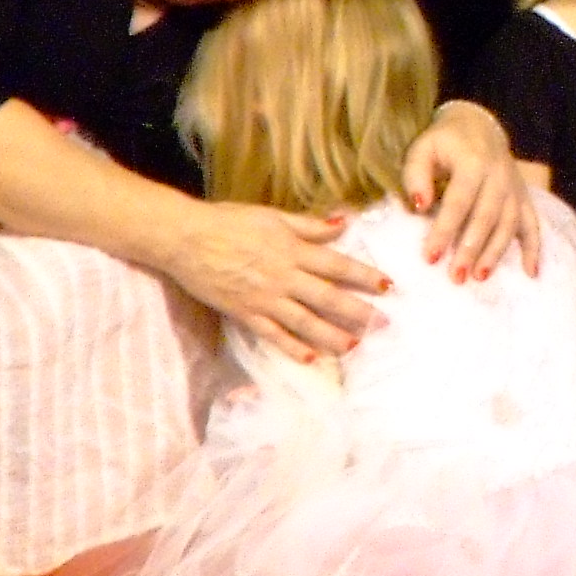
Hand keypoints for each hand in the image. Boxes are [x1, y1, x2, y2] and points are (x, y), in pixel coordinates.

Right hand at [161, 200, 387, 360]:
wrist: (186, 239)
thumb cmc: (230, 221)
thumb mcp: (273, 216)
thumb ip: (309, 226)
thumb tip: (344, 223)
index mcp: (293, 250)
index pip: (337, 265)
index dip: (364, 276)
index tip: (388, 286)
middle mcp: (283, 277)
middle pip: (328, 297)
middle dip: (359, 312)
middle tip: (384, 325)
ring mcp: (264, 299)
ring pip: (305, 322)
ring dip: (332, 335)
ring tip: (355, 346)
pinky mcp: (245, 314)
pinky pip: (273, 335)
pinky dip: (293, 347)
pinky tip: (311, 359)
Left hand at [402, 102, 543, 281]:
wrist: (478, 126)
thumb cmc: (444, 143)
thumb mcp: (422, 149)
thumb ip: (416, 175)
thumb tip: (419, 206)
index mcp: (473, 162)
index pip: (459, 201)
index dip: (445, 230)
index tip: (430, 258)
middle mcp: (499, 175)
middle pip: (486, 216)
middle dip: (471, 248)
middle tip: (456, 276)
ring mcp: (514, 187)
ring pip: (509, 223)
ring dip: (496, 252)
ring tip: (479, 277)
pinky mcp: (523, 197)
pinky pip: (533, 223)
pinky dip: (534, 248)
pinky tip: (531, 273)